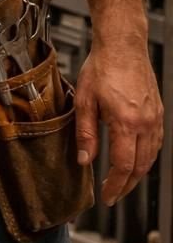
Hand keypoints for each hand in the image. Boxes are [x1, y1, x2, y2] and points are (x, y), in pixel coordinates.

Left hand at [74, 45, 162, 205]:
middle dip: (127, 185)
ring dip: (138, 174)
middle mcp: (145, 123)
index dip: (115, 185)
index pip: (123, 166)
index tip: (107, 196)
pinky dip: (147, 157)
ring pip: (151, 157)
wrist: (122, 45)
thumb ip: (85, 134)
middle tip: (114, 195)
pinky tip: (137, 159)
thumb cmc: (102, 67)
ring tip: (123, 182)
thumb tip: (85, 160)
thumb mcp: (84, 101)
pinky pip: (156, 142)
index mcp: (125, 122)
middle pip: (141, 167)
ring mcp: (154, 117)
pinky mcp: (158, 112)